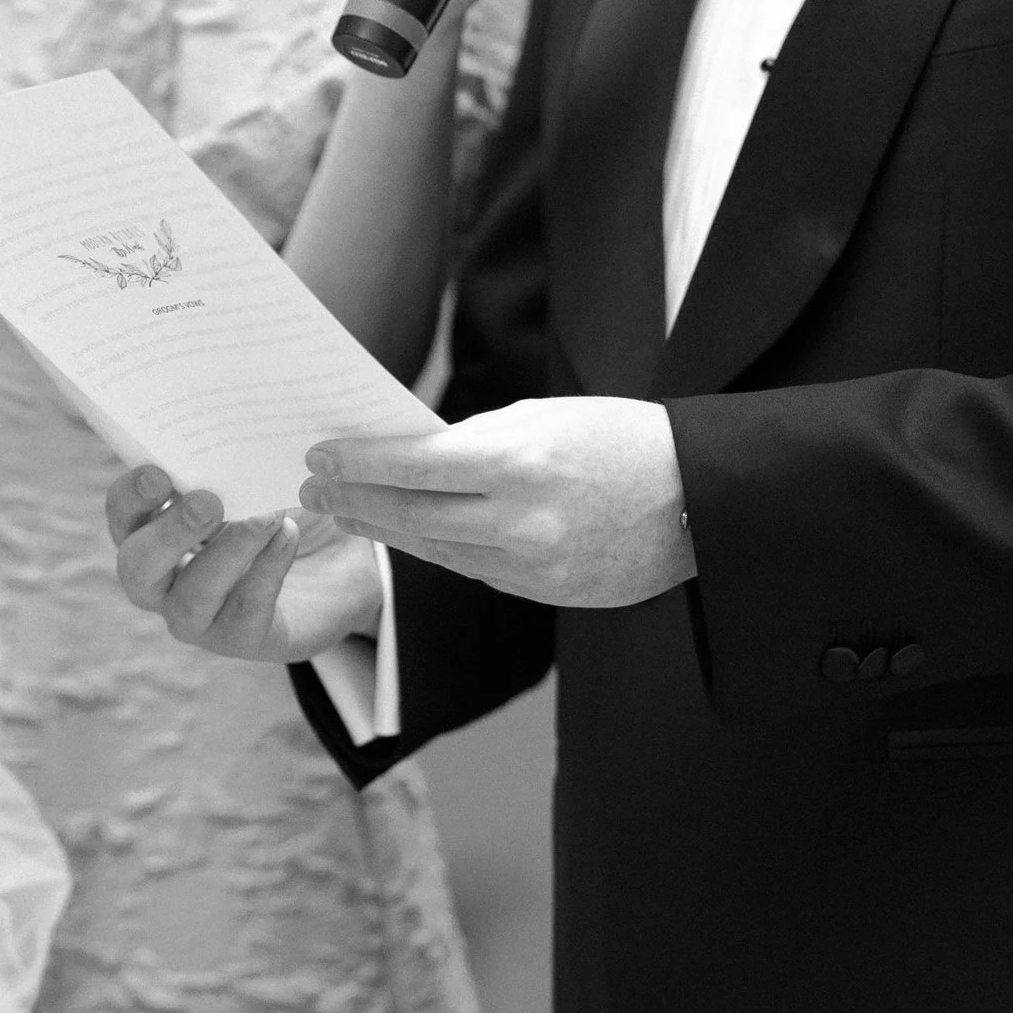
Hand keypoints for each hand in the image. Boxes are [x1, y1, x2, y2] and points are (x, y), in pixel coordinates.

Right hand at [106, 466, 384, 662]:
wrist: (336, 563)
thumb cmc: (278, 507)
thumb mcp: (252, 475)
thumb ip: (227, 455)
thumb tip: (232, 412)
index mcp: (151, 532)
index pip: (122, 516)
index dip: (130, 497)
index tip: (159, 473)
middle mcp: (162, 581)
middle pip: (138, 565)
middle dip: (168, 533)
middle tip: (207, 501)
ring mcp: (198, 617)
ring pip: (192, 597)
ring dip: (228, 553)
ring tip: (265, 517)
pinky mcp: (242, 639)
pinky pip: (246, 608)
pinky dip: (266, 569)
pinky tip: (286, 536)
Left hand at [299, 397, 696, 607]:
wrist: (699, 498)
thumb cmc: (618, 439)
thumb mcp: (543, 420)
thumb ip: (472, 442)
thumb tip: (403, 455)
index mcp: (518, 460)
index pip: (411, 465)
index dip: (357, 462)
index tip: (320, 454)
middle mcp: (520, 520)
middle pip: (410, 515)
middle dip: (354, 499)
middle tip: (312, 488)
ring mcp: (531, 565)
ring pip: (433, 551)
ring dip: (383, 531)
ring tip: (345, 512)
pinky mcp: (543, 592)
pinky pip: (471, 571)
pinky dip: (434, 551)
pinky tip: (406, 535)